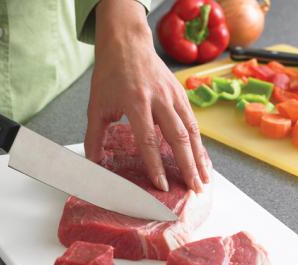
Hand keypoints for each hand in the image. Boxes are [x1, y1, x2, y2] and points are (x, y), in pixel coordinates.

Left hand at [85, 0, 210, 192]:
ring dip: (199, 158)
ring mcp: (174, 96)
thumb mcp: (97, 105)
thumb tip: (93, 165)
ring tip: (204, 181)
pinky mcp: (181, 95)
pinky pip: (194, 123)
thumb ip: (94, 137)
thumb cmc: (110, 75)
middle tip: (193, 189)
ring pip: (192, 131)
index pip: (148, 140)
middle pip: (178, 137)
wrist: (127, 43)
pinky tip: (203, 160)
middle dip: (187, 166)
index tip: (162, 186)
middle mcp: (159, 99)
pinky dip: (200, 144)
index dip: (156, 165)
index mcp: (136, 102)